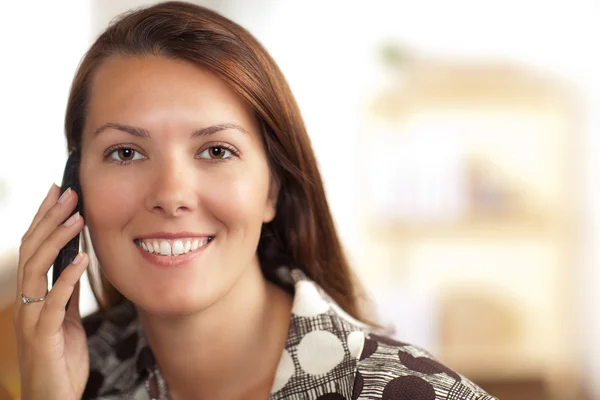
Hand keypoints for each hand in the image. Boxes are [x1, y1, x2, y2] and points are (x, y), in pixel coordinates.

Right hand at [13, 184, 89, 399]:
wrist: (53, 399)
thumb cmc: (59, 359)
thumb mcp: (65, 318)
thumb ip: (65, 292)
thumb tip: (75, 262)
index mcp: (32, 295)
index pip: (34, 248)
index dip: (43, 219)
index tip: (57, 192)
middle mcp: (26, 302)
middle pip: (31, 251)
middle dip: (49, 219)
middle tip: (68, 193)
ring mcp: (31, 318)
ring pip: (36, 269)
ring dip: (57, 240)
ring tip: (77, 218)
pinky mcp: (42, 336)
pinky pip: (53, 302)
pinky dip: (67, 278)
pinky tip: (82, 258)